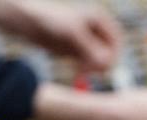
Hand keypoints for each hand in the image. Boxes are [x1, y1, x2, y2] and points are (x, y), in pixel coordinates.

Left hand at [0, 0, 121, 72]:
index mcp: (100, 19)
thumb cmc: (51, 21)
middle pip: (110, 53)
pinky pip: (87, 65)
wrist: (29, 23)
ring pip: (98, 61)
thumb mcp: (73, 35)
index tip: (103, 66)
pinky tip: (76, 72)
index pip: (117, 41)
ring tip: (80, 71)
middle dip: (102, 63)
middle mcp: (96, 30)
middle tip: (88, 72)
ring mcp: (87, 42)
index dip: (113, 55)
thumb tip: (106, 64)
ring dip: (92, 69)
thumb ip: (91, 49)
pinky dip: (84, 70)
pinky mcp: (76, 51)